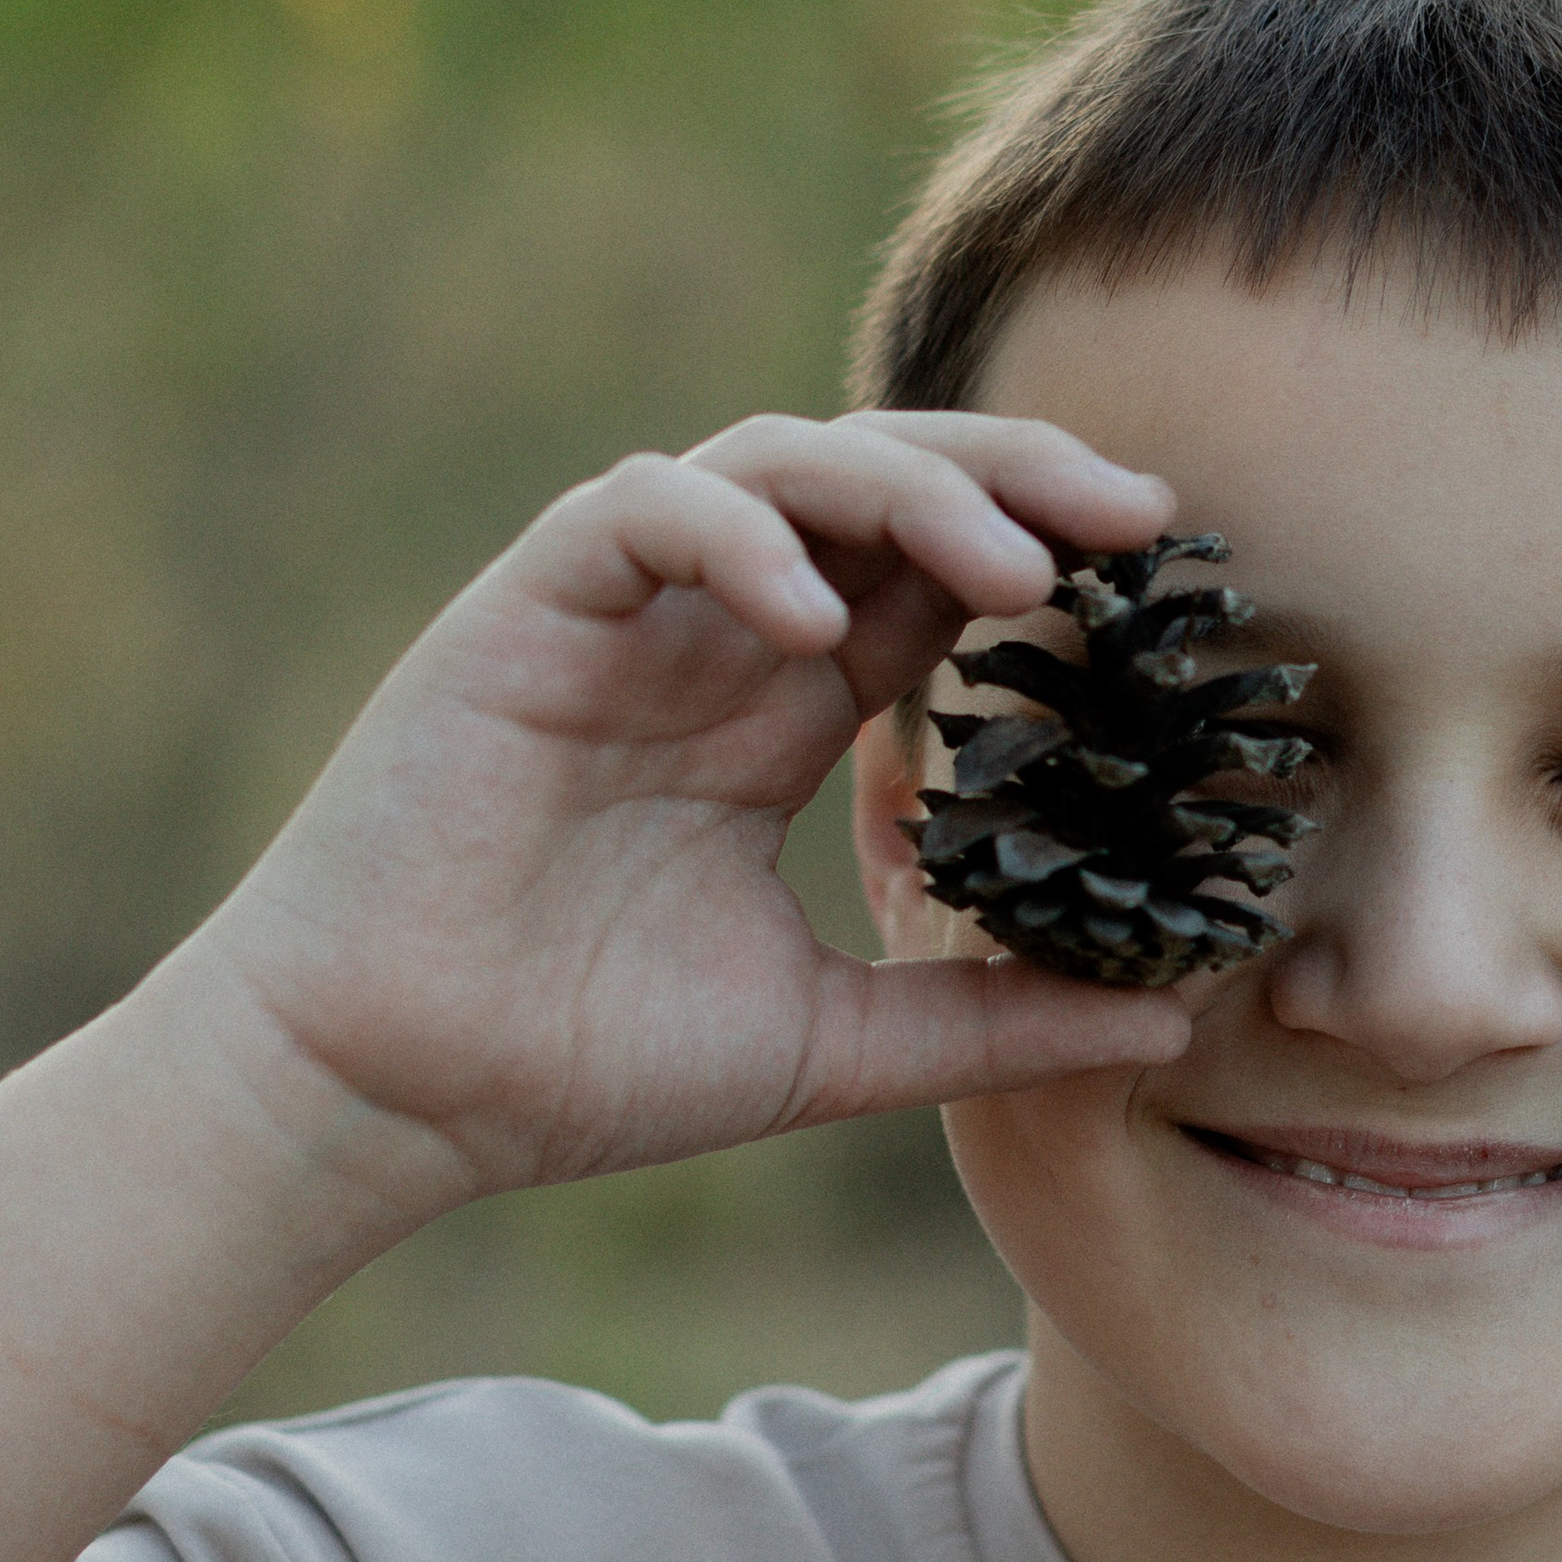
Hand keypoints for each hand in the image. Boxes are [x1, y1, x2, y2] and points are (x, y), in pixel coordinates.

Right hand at [191, 411, 1194, 1210]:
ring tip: (1011, 565)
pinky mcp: (525, 611)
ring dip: (906, 490)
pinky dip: (736, 537)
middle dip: (1016, 476)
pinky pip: (644, 511)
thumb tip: (1172, 1024)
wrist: (388, 1097)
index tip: (1173, 583)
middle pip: (884, 487)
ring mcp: (620, 614)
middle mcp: (713, 638)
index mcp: (778, 712)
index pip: (937, 582)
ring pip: (779, 464)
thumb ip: (988, 1021)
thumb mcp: (835, 1049)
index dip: (1054, 556)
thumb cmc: (577, 1066)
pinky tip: (817, 620)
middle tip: (1140, 513)